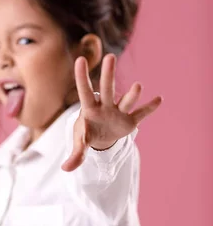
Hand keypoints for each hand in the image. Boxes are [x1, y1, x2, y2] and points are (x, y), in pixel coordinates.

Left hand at [61, 54, 161, 170]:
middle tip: (110, 57)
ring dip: (131, 95)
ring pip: (125, 101)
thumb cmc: (86, 133)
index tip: (80, 60)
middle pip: (106, 89)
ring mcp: (118, 112)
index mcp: (89, 109)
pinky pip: (140, 114)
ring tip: (138, 86)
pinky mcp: (129, 121)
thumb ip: (75, 154)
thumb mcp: (79, 143)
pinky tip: (159, 99)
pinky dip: (149, 108)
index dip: (81, 77)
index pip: (84, 91)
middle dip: (108, 75)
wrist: (101, 137)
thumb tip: (66, 169)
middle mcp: (104, 106)